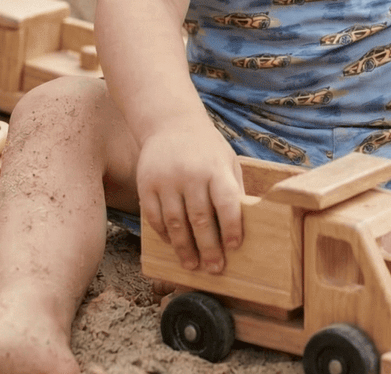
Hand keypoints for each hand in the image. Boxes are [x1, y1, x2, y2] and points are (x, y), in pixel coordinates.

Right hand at [136, 121, 244, 273]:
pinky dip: (164, 234)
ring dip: (185, 248)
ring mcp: (166, 180)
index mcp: (215, 168)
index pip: (227, 202)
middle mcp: (191, 174)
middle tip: (214, 269)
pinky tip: (173, 245)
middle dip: (209, 248)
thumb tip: (244, 223)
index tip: (235, 247)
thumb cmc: (206, 147)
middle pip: (200, 219)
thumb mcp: (226, 160)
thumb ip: (234, 188)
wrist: (170, 122)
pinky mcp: (147, 184)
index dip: (232, 227)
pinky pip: (154, 217)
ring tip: (192, 265)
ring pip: (175, 223)